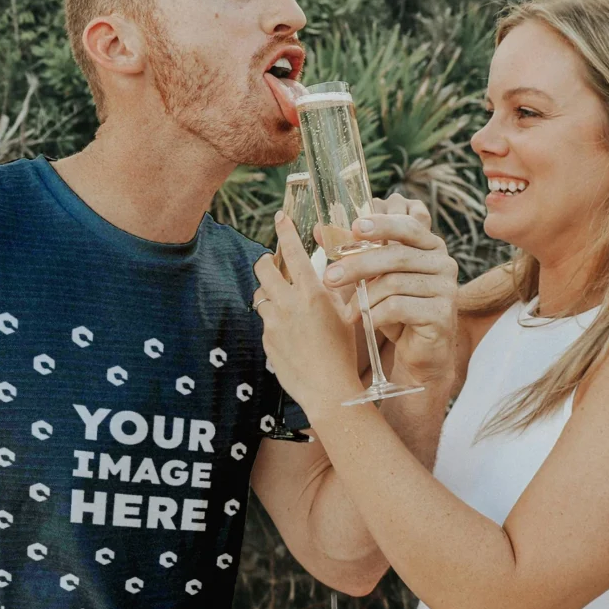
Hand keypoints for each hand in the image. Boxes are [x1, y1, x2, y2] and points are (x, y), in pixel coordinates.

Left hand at [253, 214, 363, 420]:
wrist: (329, 390)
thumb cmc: (344, 352)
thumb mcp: (347, 314)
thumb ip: (336, 290)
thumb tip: (333, 271)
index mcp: (312, 293)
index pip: (293, 251)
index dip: (285, 230)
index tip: (279, 217)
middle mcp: (289, 304)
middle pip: (264, 268)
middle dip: (267, 261)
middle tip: (274, 263)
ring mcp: (273, 322)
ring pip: (260, 294)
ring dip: (269, 292)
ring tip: (284, 300)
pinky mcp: (266, 340)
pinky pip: (265, 321)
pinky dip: (274, 320)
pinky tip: (290, 332)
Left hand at [322, 196, 458, 386]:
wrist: (419, 351)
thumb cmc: (395, 309)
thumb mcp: (374, 277)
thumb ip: (352, 252)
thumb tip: (318, 230)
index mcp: (430, 246)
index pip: (407, 225)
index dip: (381, 224)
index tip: (354, 228)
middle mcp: (444, 263)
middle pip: (396, 255)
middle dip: (358, 265)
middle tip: (330, 277)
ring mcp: (447, 288)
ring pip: (394, 283)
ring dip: (364, 298)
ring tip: (348, 312)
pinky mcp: (442, 314)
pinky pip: (399, 307)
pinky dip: (375, 315)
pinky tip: (365, 322)